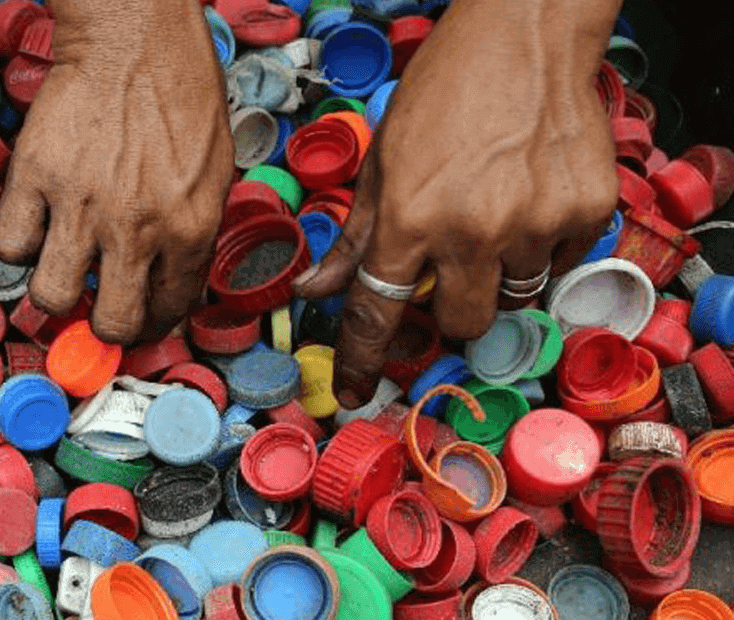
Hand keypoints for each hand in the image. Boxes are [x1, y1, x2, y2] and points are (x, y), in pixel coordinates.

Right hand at [0, 0, 233, 342]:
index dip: (152, 322)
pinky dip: (18, 245)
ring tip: (62, 268)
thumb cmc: (181, 91)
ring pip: (52, 296)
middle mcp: (136, 228)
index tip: (140, 316)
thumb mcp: (216, 169)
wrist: (133, 37)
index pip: (170, 310)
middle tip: (98, 304)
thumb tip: (169, 275)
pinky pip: (10, 245)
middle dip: (105, 323)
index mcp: (191, 228)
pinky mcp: (34, 179)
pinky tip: (34, 227)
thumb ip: (193, 228)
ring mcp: (80, 206)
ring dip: (56, 290)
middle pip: (111, 323)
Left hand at [293, 0, 621, 407]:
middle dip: (451, 310)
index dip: (364, 360)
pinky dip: (544, 245)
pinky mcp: (586, 212)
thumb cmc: (446, 91)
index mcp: (411, 218)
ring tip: (494, 215)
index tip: (357, 390)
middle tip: (452, 269)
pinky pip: (561, 264)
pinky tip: (531, 197)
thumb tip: (315, 289)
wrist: (525, 37)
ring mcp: (536, 224)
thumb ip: (357, 235)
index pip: (378, 313)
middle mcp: (474, 231)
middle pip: (462, 325)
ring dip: (499, 276)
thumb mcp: (383, 162)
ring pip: (515, 298)